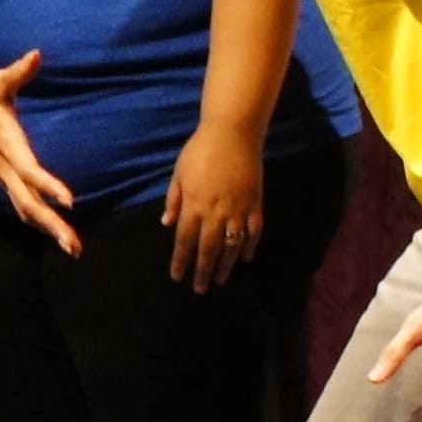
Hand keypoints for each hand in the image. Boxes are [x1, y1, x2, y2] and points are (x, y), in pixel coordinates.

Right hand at [0, 51, 76, 254]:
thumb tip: (37, 55)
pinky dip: (39, 220)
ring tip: (74, 248)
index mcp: (6, 144)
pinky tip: (57, 232)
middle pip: (29, 202)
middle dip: (52, 225)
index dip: (48, 185)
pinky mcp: (2, 177)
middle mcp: (3, 166)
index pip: (29, 169)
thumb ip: (19, 71)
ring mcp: (2, 175)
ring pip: (26, 209)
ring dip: (49, 228)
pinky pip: (22, 204)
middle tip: (75, 247)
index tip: (69, 201)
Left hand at [162, 122, 267, 292]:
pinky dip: (250, 246)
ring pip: (232, 245)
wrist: (233, 133)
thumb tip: (167, 224)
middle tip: (200, 288)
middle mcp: (215, 212)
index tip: (177, 277)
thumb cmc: (200, 150)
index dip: (181, 261)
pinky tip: (246, 258)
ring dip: (225, 265)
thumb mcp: (179, 173)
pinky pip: (254, 230)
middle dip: (202, 271)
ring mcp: (237, 209)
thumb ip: (174, 200)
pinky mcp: (255, 203)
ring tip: (220, 280)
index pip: (185, 240)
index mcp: (194, 204)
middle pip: (208, 249)